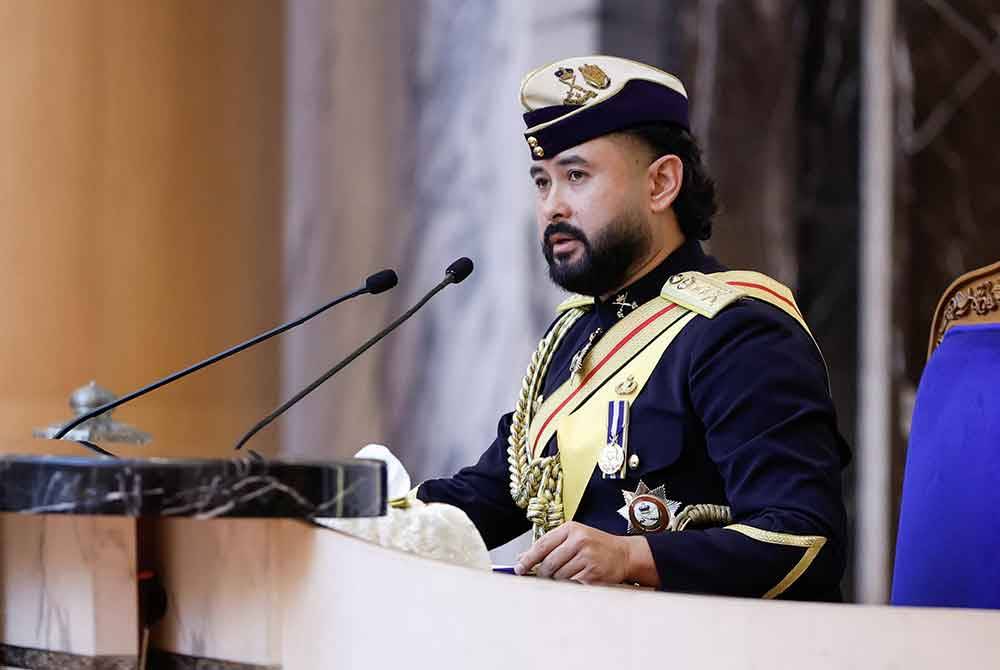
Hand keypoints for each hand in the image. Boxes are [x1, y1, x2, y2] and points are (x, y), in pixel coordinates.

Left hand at [514, 522, 654, 585]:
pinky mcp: (593, 573)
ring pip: (558, 576)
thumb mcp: (574, 537)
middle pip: (548, 563)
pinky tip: (576, 579)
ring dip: (558, 580)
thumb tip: (522, 557)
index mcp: (571, 529)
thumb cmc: (597, 545)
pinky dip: (570, 585)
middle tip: (542, 576)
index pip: (542, 545)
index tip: (519, 568)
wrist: (624, 554)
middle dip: (542, 573)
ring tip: (567, 574)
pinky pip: (571, 584)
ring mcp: (587, 557)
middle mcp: (579, 541)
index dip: (528, 559)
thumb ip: (550, 545)